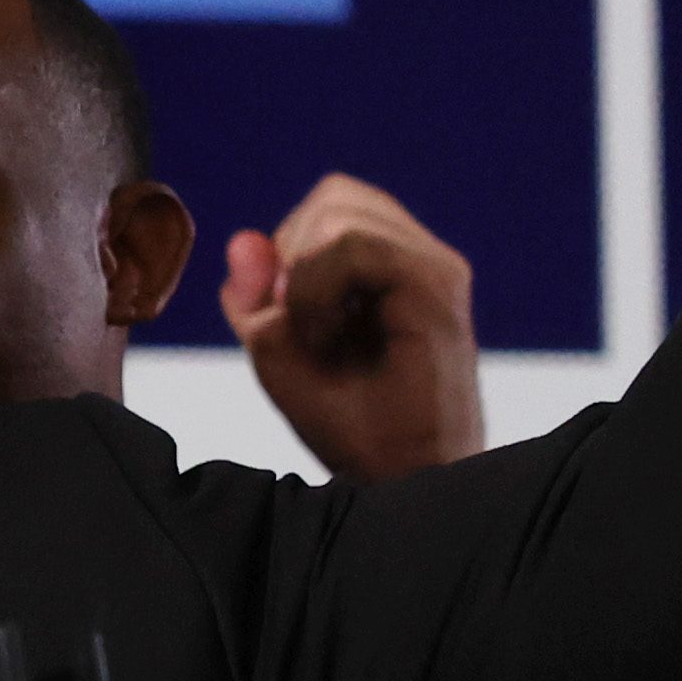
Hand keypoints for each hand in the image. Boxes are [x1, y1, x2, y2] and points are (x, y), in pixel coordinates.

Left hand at [219, 175, 482, 481]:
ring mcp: (436, 268)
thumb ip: (257, 298)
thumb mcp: (281, 356)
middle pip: (334, 196)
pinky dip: (317, 288)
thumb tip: (242, 239)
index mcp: (395, 266)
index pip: (331, 206)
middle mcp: (423, 258)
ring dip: (304, 275)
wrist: (404, 484)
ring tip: (322, 338)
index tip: (294, 320)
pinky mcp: (439, 286)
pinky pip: (353, 244)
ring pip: (340, 212)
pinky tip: (327, 339)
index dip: (288, 248)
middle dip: (294, 254)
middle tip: (307, 328)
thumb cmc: (354, 429)